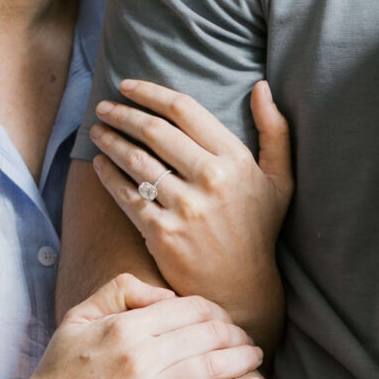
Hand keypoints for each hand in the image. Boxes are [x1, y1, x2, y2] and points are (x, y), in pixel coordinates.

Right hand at [1, 272, 264, 378]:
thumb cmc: (56, 374)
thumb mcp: (77, 318)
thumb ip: (120, 291)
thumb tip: (166, 296)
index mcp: (123, 327)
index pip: (189, 309)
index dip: (216, 312)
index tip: (226, 320)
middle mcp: (137, 358)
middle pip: (206, 336)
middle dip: (235, 333)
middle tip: (247, 339)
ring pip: (210, 369)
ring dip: (242, 360)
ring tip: (256, 357)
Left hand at [91, 80, 291, 341]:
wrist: (241, 291)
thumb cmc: (258, 231)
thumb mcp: (280, 181)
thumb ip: (275, 131)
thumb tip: (261, 87)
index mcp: (236, 160)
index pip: (184, 110)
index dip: (150, 92)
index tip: (128, 86)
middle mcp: (211, 179)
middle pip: (154, 130)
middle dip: (122, 113)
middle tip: (103, 107)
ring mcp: (185, 207)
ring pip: (135, 160)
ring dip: (109, 140)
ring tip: (97, 131)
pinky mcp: (162, 233)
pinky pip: (126, 195)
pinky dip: (108, 175)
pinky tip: (100, 164)